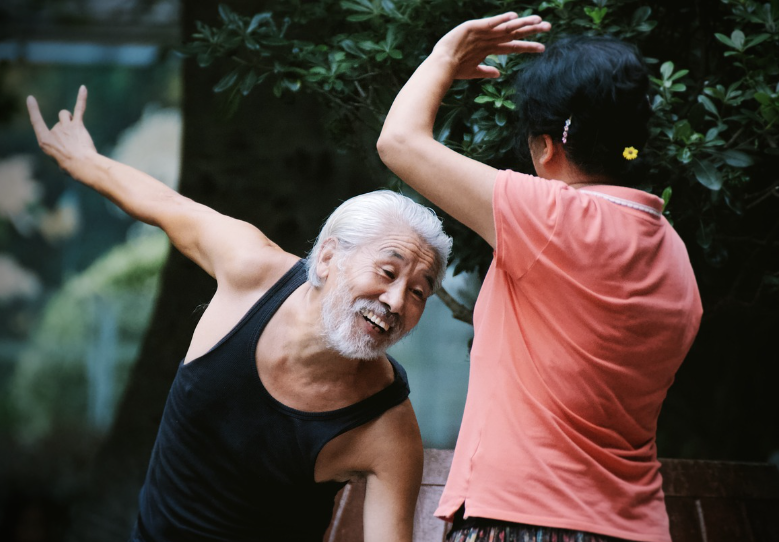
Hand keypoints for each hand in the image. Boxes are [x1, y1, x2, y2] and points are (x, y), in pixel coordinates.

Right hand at [27, 85, 97, 173]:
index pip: (36, 122)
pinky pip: (79, 108)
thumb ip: (59, 145)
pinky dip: (81, 98)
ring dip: (70, 120)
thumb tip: (70, 141)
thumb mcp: (58, 158)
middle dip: (66, 130)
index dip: (34, 110)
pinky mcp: (78, 125)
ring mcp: (65, 126)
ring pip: (66, 115)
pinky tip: (83, 88)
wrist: (81, 164)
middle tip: (73, 145)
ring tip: (77, 133)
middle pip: (58, 122)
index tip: (31, 98)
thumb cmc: (71, 165)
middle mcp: (54, 131)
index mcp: (44, 140)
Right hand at [433, 12, 550, 79]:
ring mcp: (483, 32)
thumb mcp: (473, 71)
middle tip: (548, 27)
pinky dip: (501, 20)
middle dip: (531, 30)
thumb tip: (499, 74)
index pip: (513, 46)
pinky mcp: (473, 28)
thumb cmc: (455, 69)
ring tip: (538, 20)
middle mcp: (489, 38)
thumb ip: (486, 71)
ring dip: (522, 23)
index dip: (528, 46)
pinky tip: (514, 16)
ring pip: (506, 27)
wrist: (442, 65)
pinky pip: (491, 23)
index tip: (542, 48)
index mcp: (490, 48)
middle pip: (514, 33)